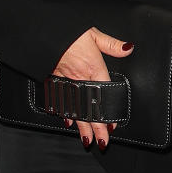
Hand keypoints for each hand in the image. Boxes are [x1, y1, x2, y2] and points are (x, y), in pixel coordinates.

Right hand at [53, 27, 132, 150]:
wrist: (43, 30)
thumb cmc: (68, 32)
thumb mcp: (93, 33)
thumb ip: (111, 44)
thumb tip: (128, 49)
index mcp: (92, 67)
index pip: (104, 96)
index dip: (108, 113)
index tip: (112, 126)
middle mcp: (79, 78)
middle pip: (89, 108)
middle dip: (96, 127)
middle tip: (101, 142)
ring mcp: (65, 81)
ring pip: (75, 108)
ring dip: (82, 125)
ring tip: (87, 139)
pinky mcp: (54, 79)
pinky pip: (61, 100)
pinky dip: (65, 112)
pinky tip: (69, 122)